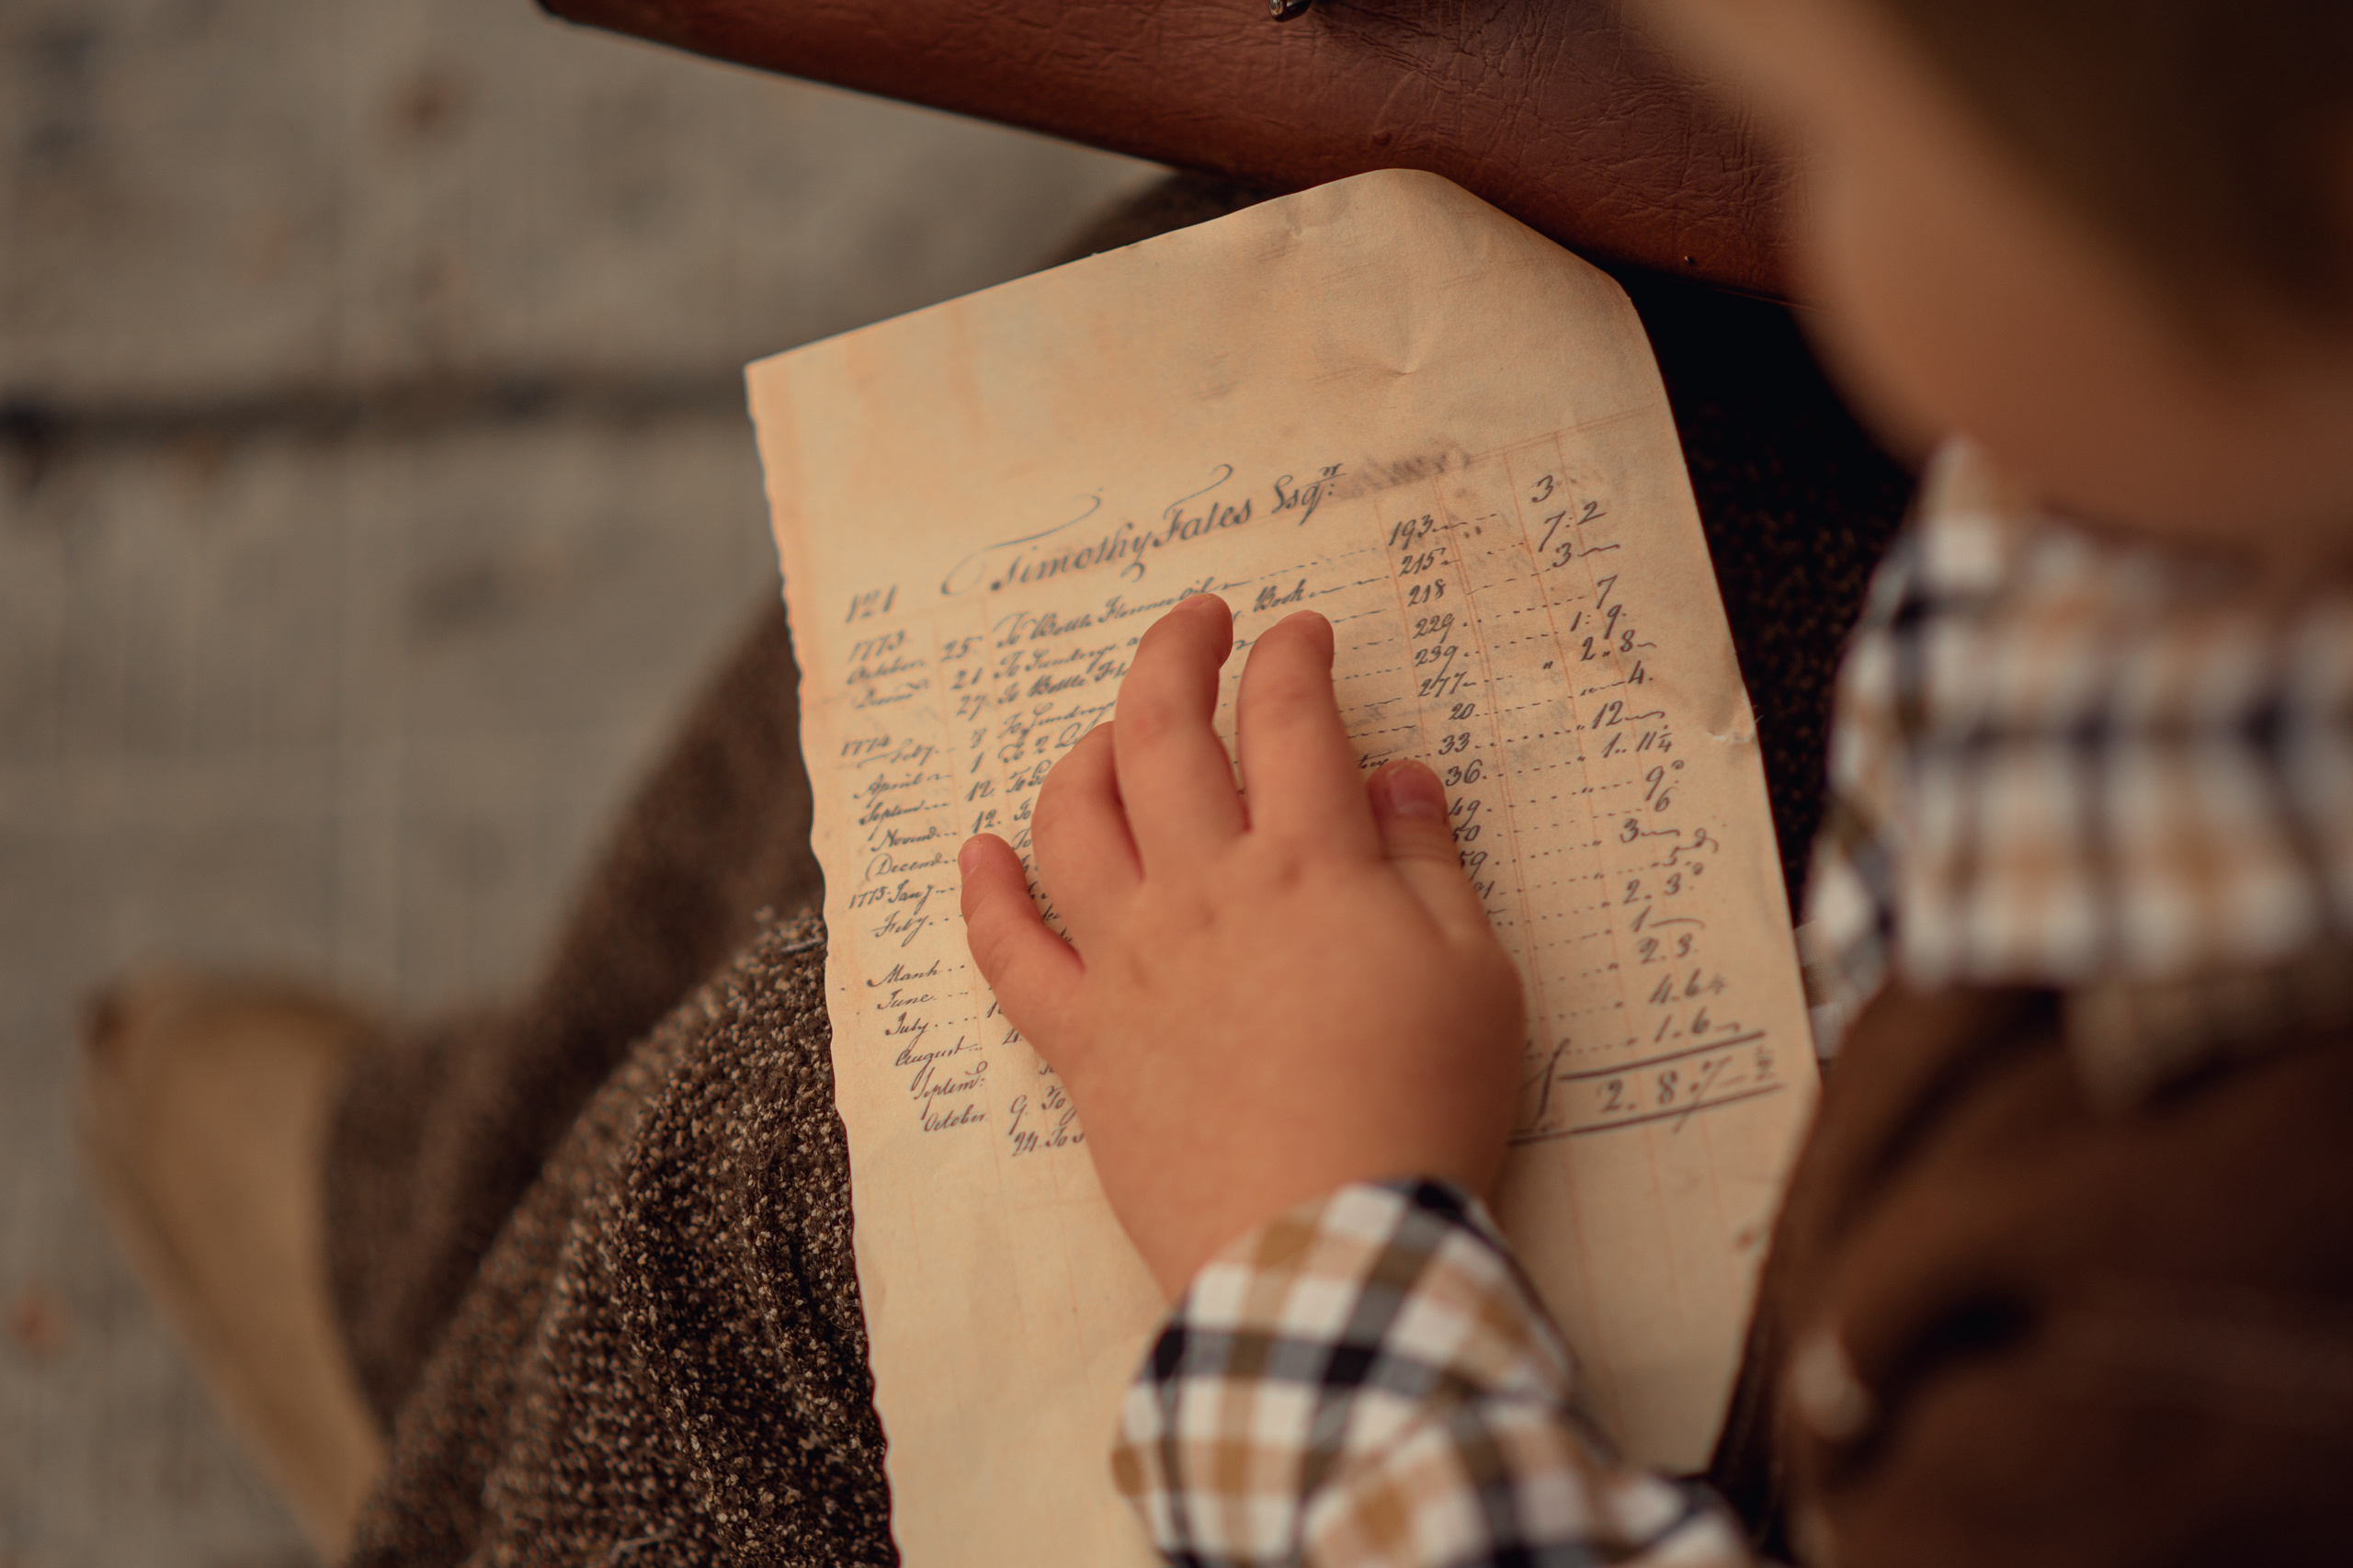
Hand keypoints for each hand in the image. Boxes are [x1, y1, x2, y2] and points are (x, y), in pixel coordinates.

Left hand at [957, 594, 1525, 1296]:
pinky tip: (979, 853)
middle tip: (1198, 623)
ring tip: (1110, 734)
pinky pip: (1008, 953)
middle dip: (1176, 653)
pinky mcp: (1079, 1040)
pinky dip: (984, 894)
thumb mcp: (1476, 976)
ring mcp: (1127, 963)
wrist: (1330, 1248)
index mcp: (1308, 866)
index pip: (1290, 717)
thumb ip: (1428, 862)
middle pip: (1161, 734)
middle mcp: (1202, 892)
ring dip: (1085, 753)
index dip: (1293, 657)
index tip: (1301, 635)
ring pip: (1072, 819)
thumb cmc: (1420, 1111)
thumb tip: (1392, 774)